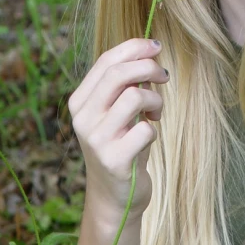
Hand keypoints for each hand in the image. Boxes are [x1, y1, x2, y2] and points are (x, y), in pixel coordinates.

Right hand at [68, 38, 168, 227]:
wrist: (115, 198)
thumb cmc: (122, 144)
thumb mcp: (117, 110)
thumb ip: (126, 83)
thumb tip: (150, 50)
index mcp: (80, 100)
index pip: (106, 61)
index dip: (135, 47)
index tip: (156, 46)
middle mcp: (83, 118)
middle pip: (119, 74)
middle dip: (149, 67)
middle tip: (164, 76)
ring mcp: (96, 140)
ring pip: (134, 96)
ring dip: (155, 99)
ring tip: (156, 112)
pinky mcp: (113, 160)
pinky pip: (145, 129)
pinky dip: (154, 129)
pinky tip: (148, 138)